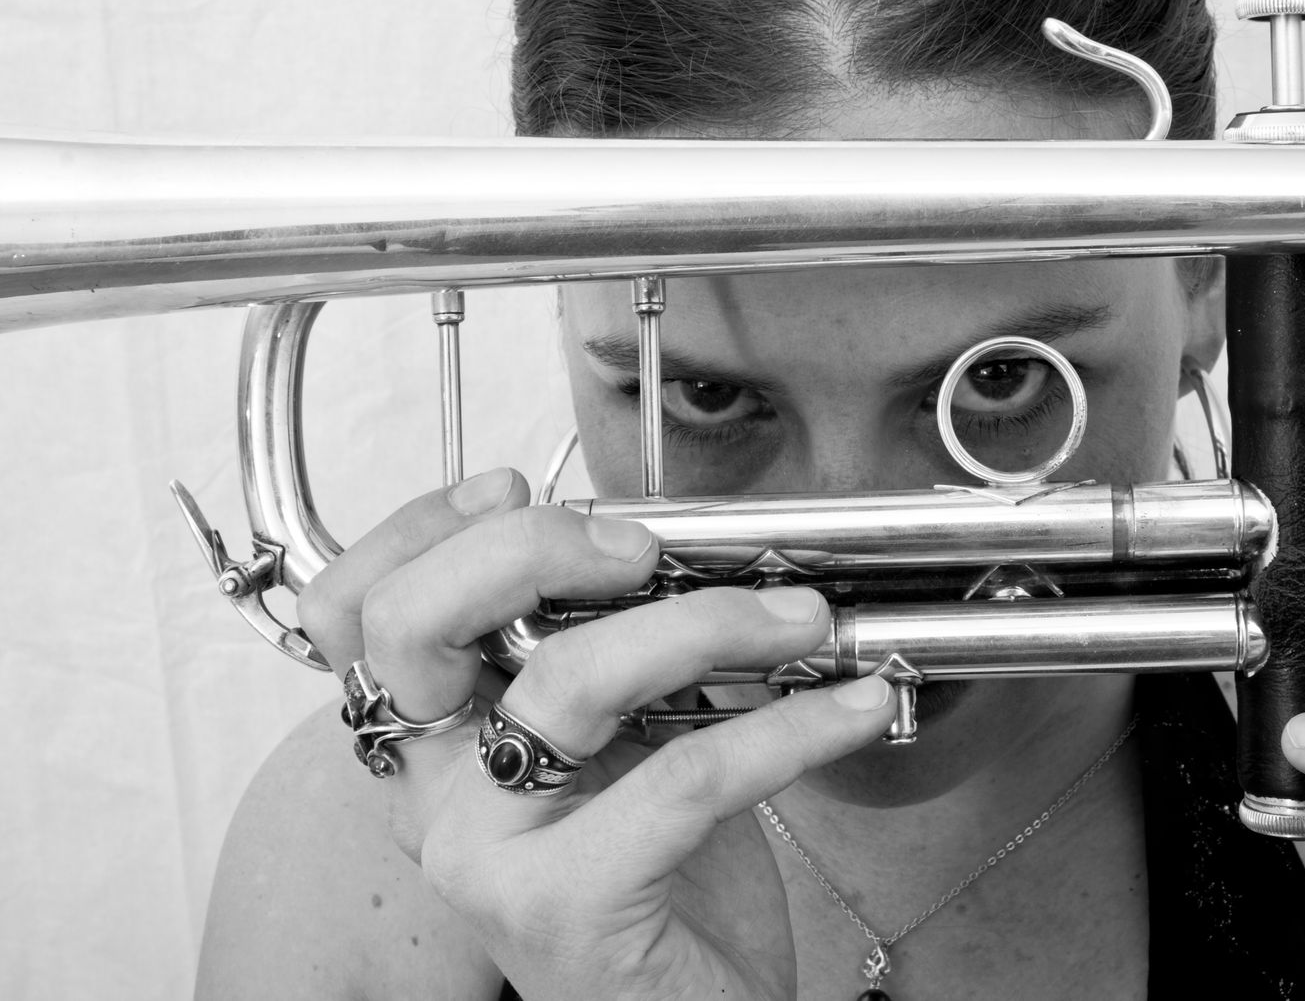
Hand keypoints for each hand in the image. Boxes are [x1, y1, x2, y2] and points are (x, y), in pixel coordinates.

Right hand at [296, 466, 895, 999]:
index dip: (418, 529)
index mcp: (431, 746)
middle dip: (534, 548)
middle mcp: (432, 798)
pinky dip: (789, 728)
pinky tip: (854, 707)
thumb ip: (612, 656)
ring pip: (568, 682)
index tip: (513, 488)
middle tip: (643, 548)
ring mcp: (487, 856)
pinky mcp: (565, 908)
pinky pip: (684, 779)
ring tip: (801, 620)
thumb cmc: (662, 885)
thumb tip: (673, 548)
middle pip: (418, 625)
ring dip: (705, 623)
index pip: (358, 612)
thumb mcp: (620, 746)